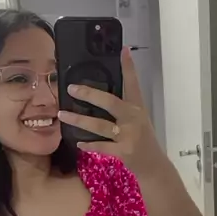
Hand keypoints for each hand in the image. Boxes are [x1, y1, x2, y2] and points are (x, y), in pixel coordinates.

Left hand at [57, 47, 164, 176]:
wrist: (153, 164)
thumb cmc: (142, 139)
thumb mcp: (137, 119)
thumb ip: (122, 108)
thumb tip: (98, 95)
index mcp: (137, 108)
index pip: (133, 83)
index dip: (128, 67)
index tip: (123, 51)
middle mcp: (133, 118)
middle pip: (110, 102)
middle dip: (90, 94)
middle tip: (71, 88)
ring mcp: (128, 135)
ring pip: (99, 126)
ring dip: (79, 121)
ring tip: (63, 114)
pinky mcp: (123, 152)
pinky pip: (102, 147)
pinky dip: (90, 145)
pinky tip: (79, 143)